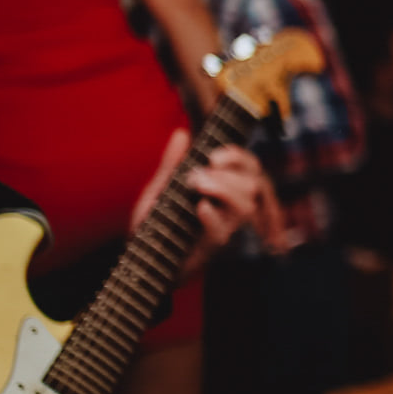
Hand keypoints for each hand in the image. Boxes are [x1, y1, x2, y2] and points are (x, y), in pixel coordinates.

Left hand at [133, 130, 286, 261]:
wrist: (140, 261)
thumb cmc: (154, 225)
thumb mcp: (160, 189)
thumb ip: (172, 164)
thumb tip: (182, 133)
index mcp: (223, 190)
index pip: (249, 167)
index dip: (239, 157)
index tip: (213, 155)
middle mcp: (229, 209)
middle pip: (252, 184)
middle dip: (227, 174)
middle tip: (195, 175)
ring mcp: (224, 229)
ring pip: (245, 206)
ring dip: (224, 190)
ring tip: (196, 186)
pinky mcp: (211, 248)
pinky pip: (222, 231)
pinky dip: (212, 216)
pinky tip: (199, 207)